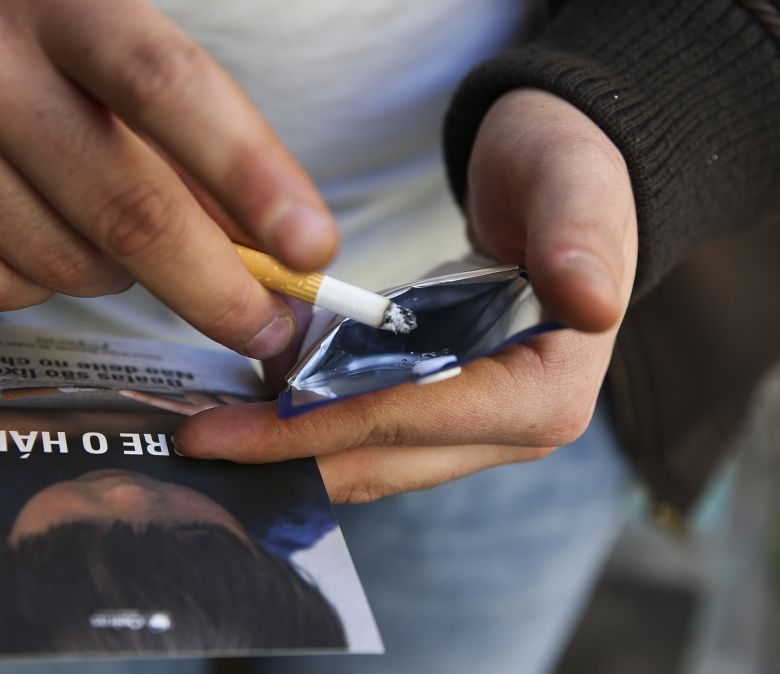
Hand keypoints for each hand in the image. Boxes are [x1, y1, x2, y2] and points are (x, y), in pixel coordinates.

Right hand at [0, 0, 337, 358]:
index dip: (252, 178)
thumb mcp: (115, 46)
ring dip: (117, 272)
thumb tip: (270, 251)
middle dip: (216, 289)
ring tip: (105, 228)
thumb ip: (190, 142)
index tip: (310, 250)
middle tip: (264, 323)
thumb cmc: (30, 35)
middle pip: (127, 209)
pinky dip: (39, 285)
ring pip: (66, 266)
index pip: (172, 91)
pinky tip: (33, 232)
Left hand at [173, 89, 637, 502]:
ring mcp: (482, 429)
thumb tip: (590, 303)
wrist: (564, 185)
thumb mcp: (576, 188)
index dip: (310, 430)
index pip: (407, 421)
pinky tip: (253, 404)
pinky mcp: (450, 413)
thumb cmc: (568, 174)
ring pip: (369, 461)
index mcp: (546, 391)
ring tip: (208, 428)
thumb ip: (579, 240)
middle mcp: (515, 429)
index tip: (220, 433)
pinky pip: (370, 434)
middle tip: (189, 440)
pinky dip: (312, 426)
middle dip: (281, 454)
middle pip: (378, 459)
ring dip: (289, 450)